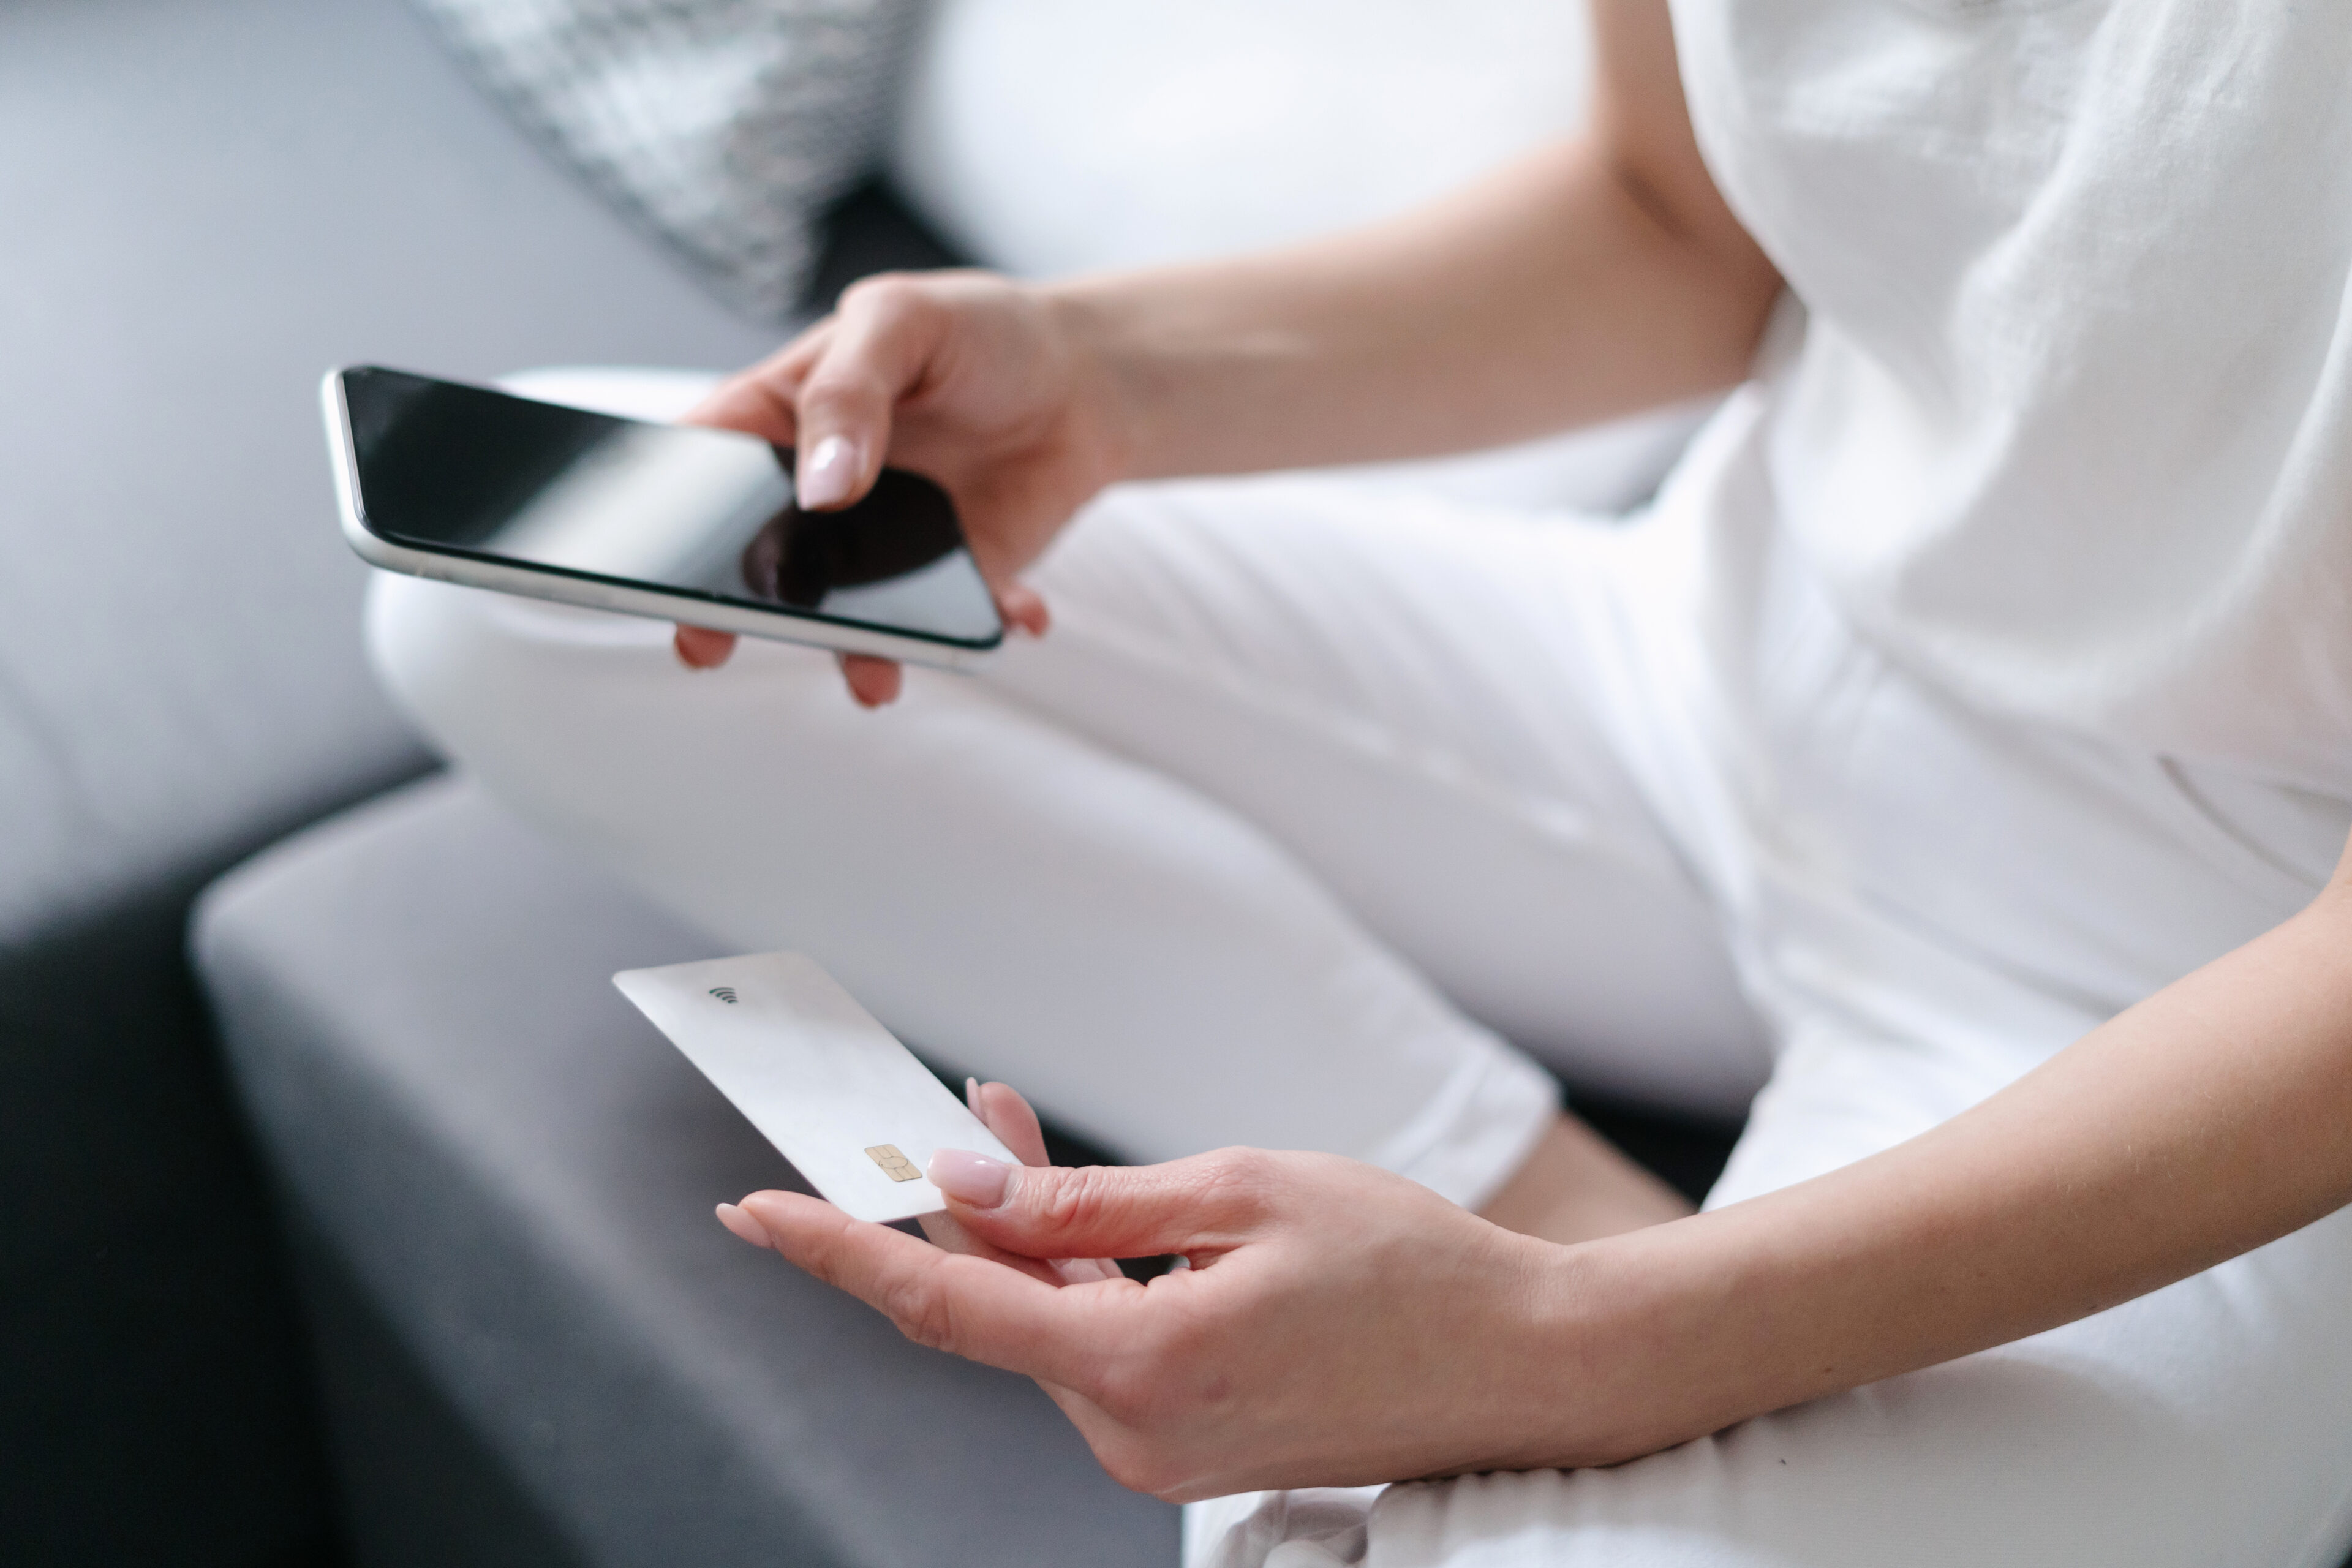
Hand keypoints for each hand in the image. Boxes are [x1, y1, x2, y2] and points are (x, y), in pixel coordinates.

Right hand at [670, 271, 1132, 704]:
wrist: (1084, 378)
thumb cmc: (979, 331)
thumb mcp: (903, 319)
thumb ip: (850, 391)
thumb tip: (821, 484)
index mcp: (781, 416)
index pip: (701, 466)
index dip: (663, 513)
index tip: (647, 559)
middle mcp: (816, 494)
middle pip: (755, 558)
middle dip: (732, 606)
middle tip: (711, 641)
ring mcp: (878, 545)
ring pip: (845, 612)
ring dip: (858, 648)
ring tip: (876, 674)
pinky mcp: (946, 579)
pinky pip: (949, 620)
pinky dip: (983, 627)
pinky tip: (1020, 611)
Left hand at [719, 1127, 1623, 1500]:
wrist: (1531, 1368)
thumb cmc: (1410, 1267)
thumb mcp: (1246, 1191)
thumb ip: (1089, 1199)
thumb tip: (968, 1182)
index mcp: (1139, 1368)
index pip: (945, 1305)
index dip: (837, 1250)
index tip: (754, 1207)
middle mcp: (1133, 1434)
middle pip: (997, 1308)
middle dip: (962, 1203)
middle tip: (952, 1100)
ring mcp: (1161, 1451)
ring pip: (1048, 1328)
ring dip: (1028, 1235)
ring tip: (1019, 1128)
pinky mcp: (1191, 1444)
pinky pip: (1100, 1351)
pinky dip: (1082, 1280)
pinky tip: (1090, 1218)